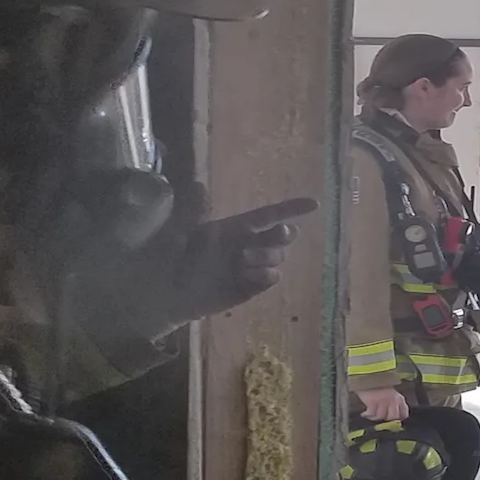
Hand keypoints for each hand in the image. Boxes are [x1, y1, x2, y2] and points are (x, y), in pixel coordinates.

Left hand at [171, 191, 318, 320]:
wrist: (165, 295)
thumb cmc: (170, 259)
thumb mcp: (178, 233)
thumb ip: (193, 213)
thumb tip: (198, 184)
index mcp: (235, 228)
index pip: (269, 215)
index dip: (291, 209)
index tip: (313, 204)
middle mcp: (247, 245)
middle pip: (279, 236)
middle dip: (282, 234)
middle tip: (277, 234)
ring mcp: (249, 268)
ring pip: (277, 257)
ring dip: (266, 256)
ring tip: (242, 260)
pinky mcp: (249, 288)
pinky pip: (269, 279)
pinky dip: (264, 276)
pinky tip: (246, 276)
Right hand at [359, 387, 409, 422]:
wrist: (368, 376)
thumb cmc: (380, 386)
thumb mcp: (392, 394)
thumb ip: (395, 405)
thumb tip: (395, 419)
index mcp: (400, 399)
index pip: (404, 414)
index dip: (399, 419)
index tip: (393, 421)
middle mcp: (393, 400)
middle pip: (393, 417)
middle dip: (386, 419)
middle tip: (380, 418)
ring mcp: (383, 401)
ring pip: (381, 416)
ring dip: (375, 417)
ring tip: (371, 415)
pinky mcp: (373, 402)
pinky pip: (371, 414)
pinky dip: (367, 415)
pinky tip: (365, 414)